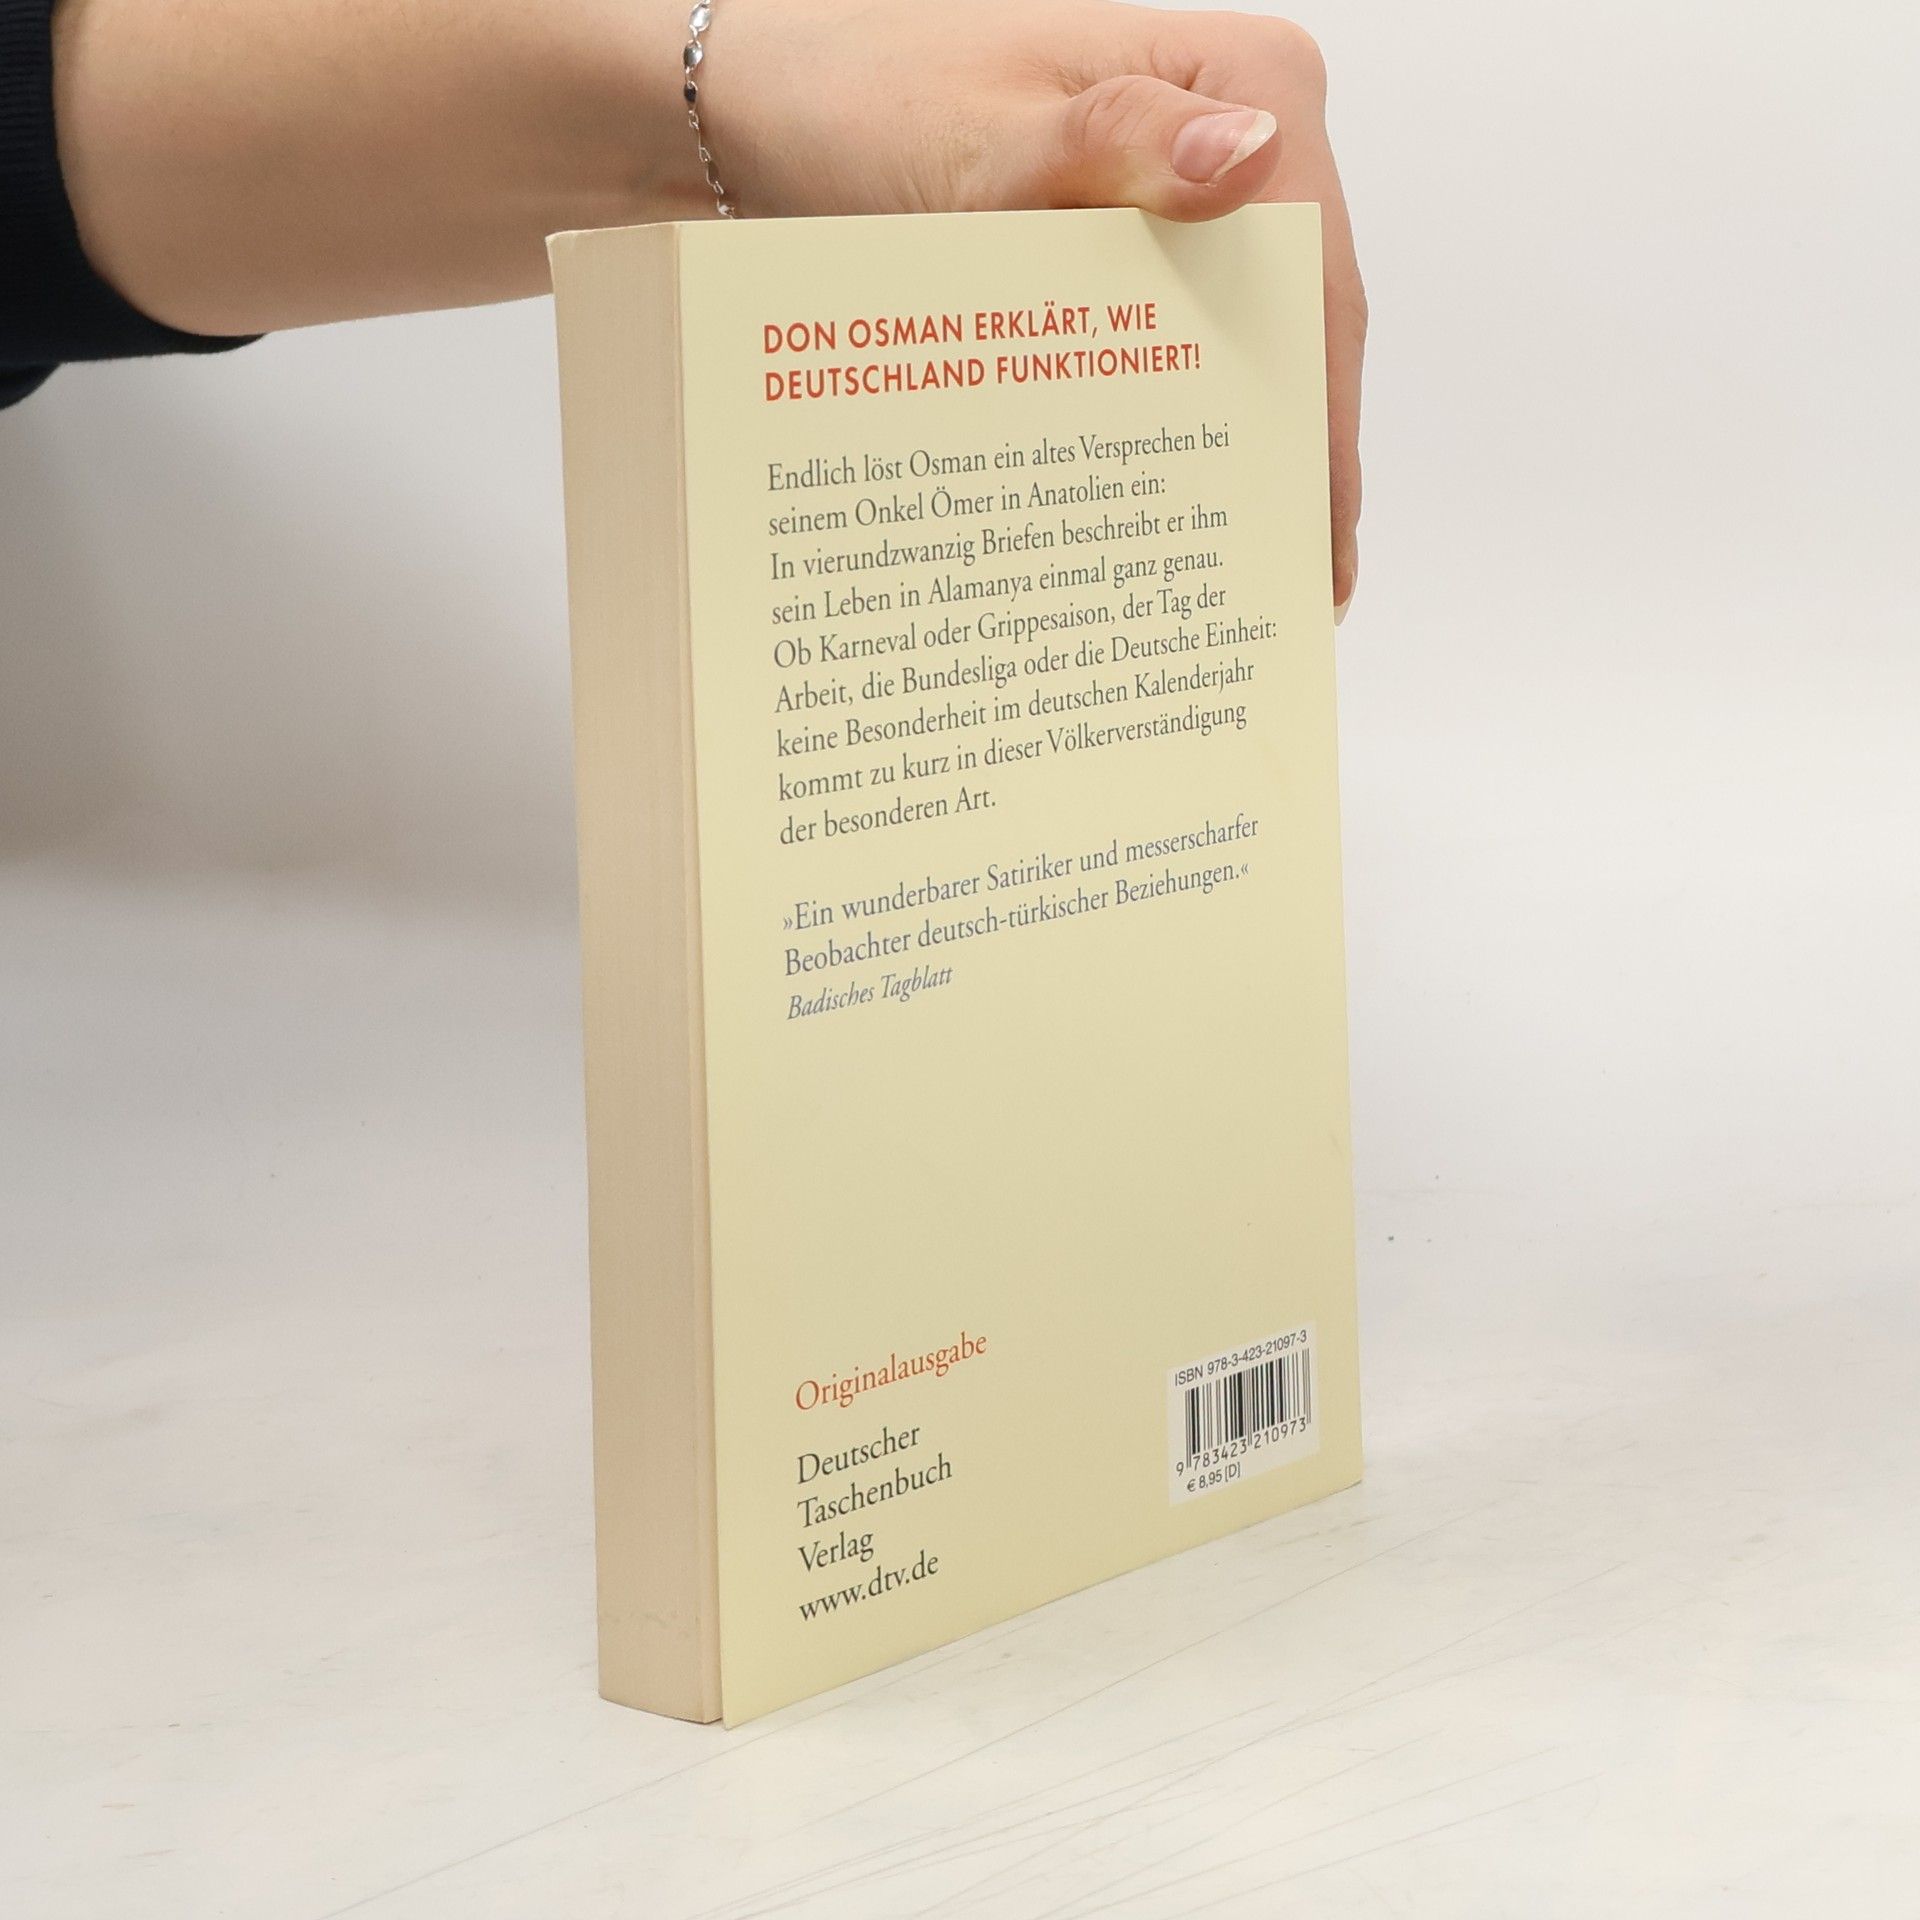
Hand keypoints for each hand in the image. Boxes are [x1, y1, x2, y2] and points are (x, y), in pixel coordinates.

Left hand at [720, 0, 1365, 612]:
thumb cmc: (870, 102)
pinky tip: (1179, 504)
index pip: (1316, 276)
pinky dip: (1179, 420)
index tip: (1319, 531)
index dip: (1323, 414)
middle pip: (1298, 320)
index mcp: (1244, 77)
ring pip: (1247, 339)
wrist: (776, 115)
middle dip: (1296, 455)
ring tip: (1254, 572)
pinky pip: (1181, 337)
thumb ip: (1115, 146)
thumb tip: (1248, 159)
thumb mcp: (986, 136)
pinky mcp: (1138, 236)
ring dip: (1243, 451)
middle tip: (1299, 588)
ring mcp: (1190, 188)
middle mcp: (1236, 126)